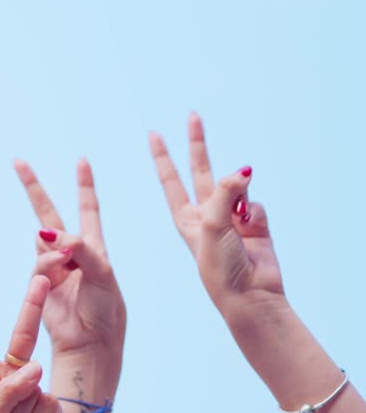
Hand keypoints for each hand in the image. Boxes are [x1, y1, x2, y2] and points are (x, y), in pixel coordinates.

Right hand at [13, 159, 124, 359]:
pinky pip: (38, 261)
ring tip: (67, 268)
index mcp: (94, 249)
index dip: (84, 185)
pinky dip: (47, 265)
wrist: (90, 343)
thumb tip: (46, 231)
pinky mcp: (38, 281)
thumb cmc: (105, 310)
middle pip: (49, 213)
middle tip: (18, 161)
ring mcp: (53, 267)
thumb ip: (78, 247)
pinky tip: (58, 276)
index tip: (81, 161)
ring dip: (53, 250)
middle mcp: (71, 254)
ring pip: (42, 242)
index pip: (88, 209)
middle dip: (33, 187)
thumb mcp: (103, 272)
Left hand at [149, 113, 281, 313]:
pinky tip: (254, 233)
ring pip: (237, 188)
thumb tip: (244, 170)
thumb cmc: (220, 266)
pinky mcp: (257, 224)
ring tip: (238, 225)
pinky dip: (257, 216)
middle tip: (193, 116)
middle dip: (198, 144)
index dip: (163, 156)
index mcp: (186, 217)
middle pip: (201, 170)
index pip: (171, 179)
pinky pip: (258, 206)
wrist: (249, 295)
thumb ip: (226, 192)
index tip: (154, 134)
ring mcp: (233, 218)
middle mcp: (207, 213)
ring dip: (239, 197)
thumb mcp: (212, 225)